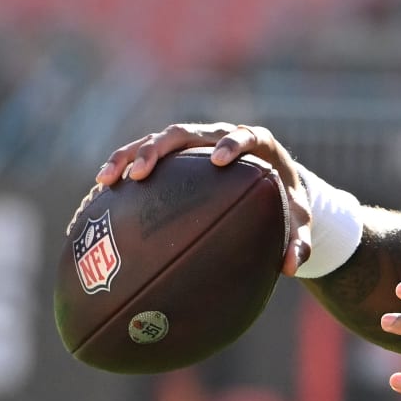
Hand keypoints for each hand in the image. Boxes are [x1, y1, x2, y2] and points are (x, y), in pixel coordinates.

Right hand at [95, 122, 312, 274]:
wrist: (274, 185)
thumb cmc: (287, 201)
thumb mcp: (298, 219)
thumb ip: (299, 241)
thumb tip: (290, 268)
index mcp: (257, 143)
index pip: (244, 135)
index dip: (231, 143)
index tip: (219, 160)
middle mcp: (220, 136)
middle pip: (187, 132)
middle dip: (161, 148)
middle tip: (143, 171)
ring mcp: (196, 142)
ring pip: (158, 140)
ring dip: (130, 155)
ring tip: (107, 178)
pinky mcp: (178, 155)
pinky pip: (146, 155)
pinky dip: (124, 167)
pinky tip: (102, 190)